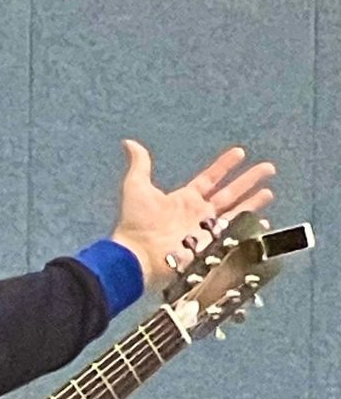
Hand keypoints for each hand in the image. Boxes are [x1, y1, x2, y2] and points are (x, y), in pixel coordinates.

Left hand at [110, 140, 275, 288]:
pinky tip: (264, 224)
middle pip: (230, 193)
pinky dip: (251, 229)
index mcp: (185, 199)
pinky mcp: (212, 245)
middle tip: (269, 168)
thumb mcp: (136, 188)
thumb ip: (139, 165)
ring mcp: (207, 230)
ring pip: (237, 212)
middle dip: (249, 180)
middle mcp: (199, 213)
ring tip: (269, 192)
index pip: (210, 179)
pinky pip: (236, 235)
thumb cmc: (136, 224)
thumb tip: (129, 143)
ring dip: (254, 202)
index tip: (240, 152)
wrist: (138, 255)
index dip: (224, 166)